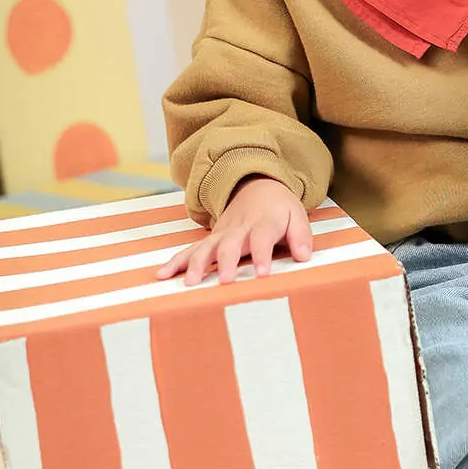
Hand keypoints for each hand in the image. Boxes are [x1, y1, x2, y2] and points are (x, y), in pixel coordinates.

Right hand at [157, 177, 313, 285]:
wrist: (256, 185)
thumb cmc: (280, 208)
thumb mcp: (297, 215)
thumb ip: (301, 236)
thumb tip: (304, 256)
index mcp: (263, 222)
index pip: (263, 239)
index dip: (263, 256)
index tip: (262, 274)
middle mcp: (239, 228)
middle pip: (231, 245)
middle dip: (227, 262)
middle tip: (225, 281)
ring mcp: (221, 234)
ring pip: (206, 248)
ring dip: (197, 264)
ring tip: (190, 283)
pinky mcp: (210, 240)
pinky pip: (191, 250)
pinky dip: (176, 262)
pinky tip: (163, 275)